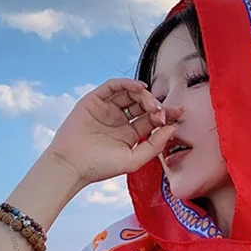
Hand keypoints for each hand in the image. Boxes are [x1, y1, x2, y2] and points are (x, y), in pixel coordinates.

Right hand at [48, 78, 182, 188]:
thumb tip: (172, 128)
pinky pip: (113, 86)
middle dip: (156, 105)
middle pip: (143, 104)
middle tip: (162, 111)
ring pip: (130, 94)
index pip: (151, 119)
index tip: (179, 114)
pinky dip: (127, 83)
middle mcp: (120, 119)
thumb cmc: (100, 167)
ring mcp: (107, 108)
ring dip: (144, 95)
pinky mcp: (94, 100)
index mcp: (130, 133)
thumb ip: (154, 145)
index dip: (166, 114)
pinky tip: (139, 88)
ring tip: (151, 104)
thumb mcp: (134, 159)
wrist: (72, 165)